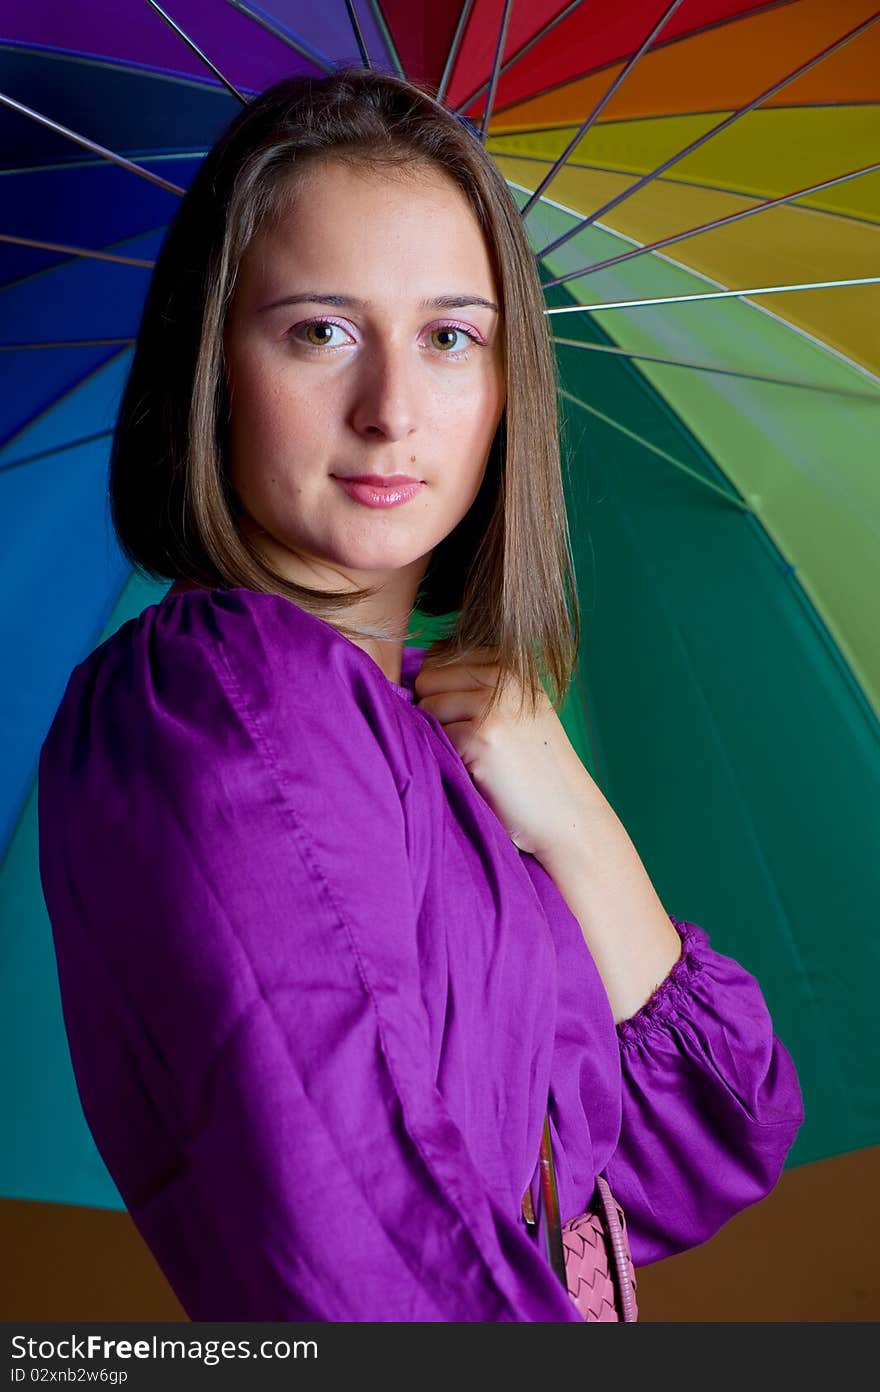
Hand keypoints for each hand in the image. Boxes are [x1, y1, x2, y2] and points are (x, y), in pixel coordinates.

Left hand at [413, 645, 591, 859]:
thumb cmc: (531, 768)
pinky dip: (445, 756)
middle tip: (465, 741)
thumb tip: (413, 674)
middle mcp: (505, 675)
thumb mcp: (515, 710)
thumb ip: (476, 685)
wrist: (566, 814)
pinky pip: (432, 734)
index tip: (464, 718)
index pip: (440, 655)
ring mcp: (495, 703)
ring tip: (472, 756)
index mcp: (512, 664)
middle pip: (428, 677)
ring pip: (426, 705)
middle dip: (434, 709)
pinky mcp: (483, 735)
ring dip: (438, 734)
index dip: (439, 690)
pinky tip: (475, 771)